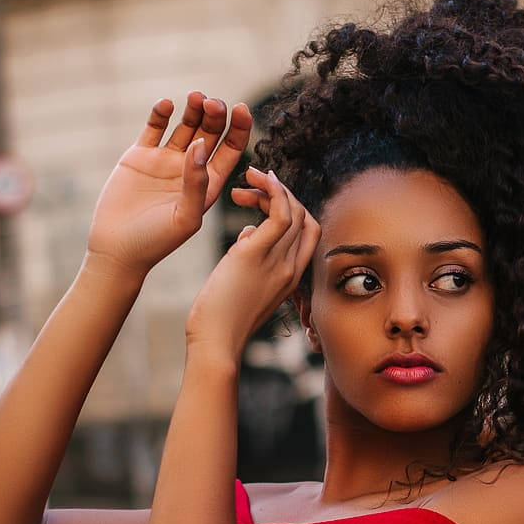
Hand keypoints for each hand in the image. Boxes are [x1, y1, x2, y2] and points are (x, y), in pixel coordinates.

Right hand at [85, 93, 251, 279]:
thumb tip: (201, 145)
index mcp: (209, 183)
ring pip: (185, 125)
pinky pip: (154, 128)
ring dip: (193, 109)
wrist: (117, 249)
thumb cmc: (156, 242)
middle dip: (215, 114)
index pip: (231, 149)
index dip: (240, 128)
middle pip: (210, 132)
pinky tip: (166, 105)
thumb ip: (196, 182)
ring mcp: (165, 160)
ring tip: (196, 97)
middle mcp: (190, 168)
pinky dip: (160, 113)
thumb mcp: (185, 217)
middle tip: (213, 103)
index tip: (241, 108)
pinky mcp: (140, 156)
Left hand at [184, 167, 320, 357]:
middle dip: (282, 194)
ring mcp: (278, 261)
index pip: (308, 232)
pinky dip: (273, 191)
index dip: (293, 208)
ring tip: (248, 180)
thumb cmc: (221, 319)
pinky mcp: (257, 255)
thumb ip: (253, 257)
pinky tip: (258, 180)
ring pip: (294, 211)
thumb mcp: (243, 284)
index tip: (265, 201)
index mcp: (289, 276)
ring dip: (274, 187)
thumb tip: (249, 233)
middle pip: (304, 217)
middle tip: (251, 186)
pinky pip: (280, 213)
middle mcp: (291, 267)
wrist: (216, 343)